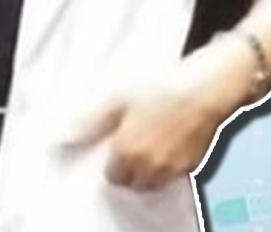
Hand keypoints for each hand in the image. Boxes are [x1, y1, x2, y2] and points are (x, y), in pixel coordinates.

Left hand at [60, 56, 228, 190]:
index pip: (112, 175)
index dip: (112, 158)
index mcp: (128, 154)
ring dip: (149, 168)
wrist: (205, 89)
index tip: (115, 141)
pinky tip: (170, 139)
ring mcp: (173, 169)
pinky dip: (169, 163)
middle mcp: (150, 168)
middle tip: (132, 139)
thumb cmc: (161, 88)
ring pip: (154, 181)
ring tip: (151, 139)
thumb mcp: (119, 96)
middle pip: (133, 182)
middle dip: (129, 167)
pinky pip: (174, 173)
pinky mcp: (193, 164)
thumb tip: (65, 135)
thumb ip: (92, 120)